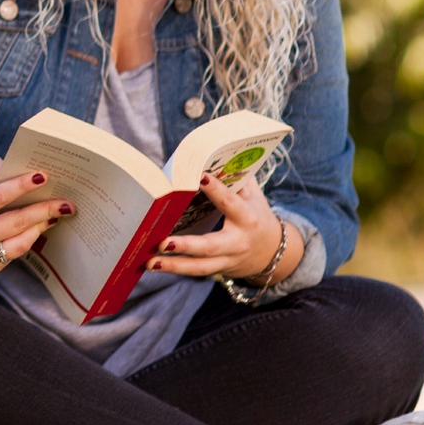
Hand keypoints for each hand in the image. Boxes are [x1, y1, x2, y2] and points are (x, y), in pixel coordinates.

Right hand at [0, 156, 75, 278]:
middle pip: (14, 222)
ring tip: (56, 215)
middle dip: (43, 210)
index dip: (20, 186)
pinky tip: (38, 229)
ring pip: (19, 243)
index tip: (42, 176)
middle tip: (66, 202)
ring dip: (41, 228)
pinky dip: (29, 240)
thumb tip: (11, 165)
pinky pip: (14, 255)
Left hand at [148, 172, 285, 279]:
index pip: (230, 203)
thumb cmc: (256, 214)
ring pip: (200, 267)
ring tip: (149, 261)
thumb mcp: (253, 195)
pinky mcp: (218, 270)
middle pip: (210, 247)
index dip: (216, 190)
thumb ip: (236, 176)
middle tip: (162, 242)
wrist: (274, 251)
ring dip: (173, 266)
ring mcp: (228, 260)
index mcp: (247, 218)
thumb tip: (212, 153)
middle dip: (186, 246)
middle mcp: (237, 242)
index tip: (198, 177)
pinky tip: (152, 264)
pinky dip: (174, 269)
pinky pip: (196, 271)